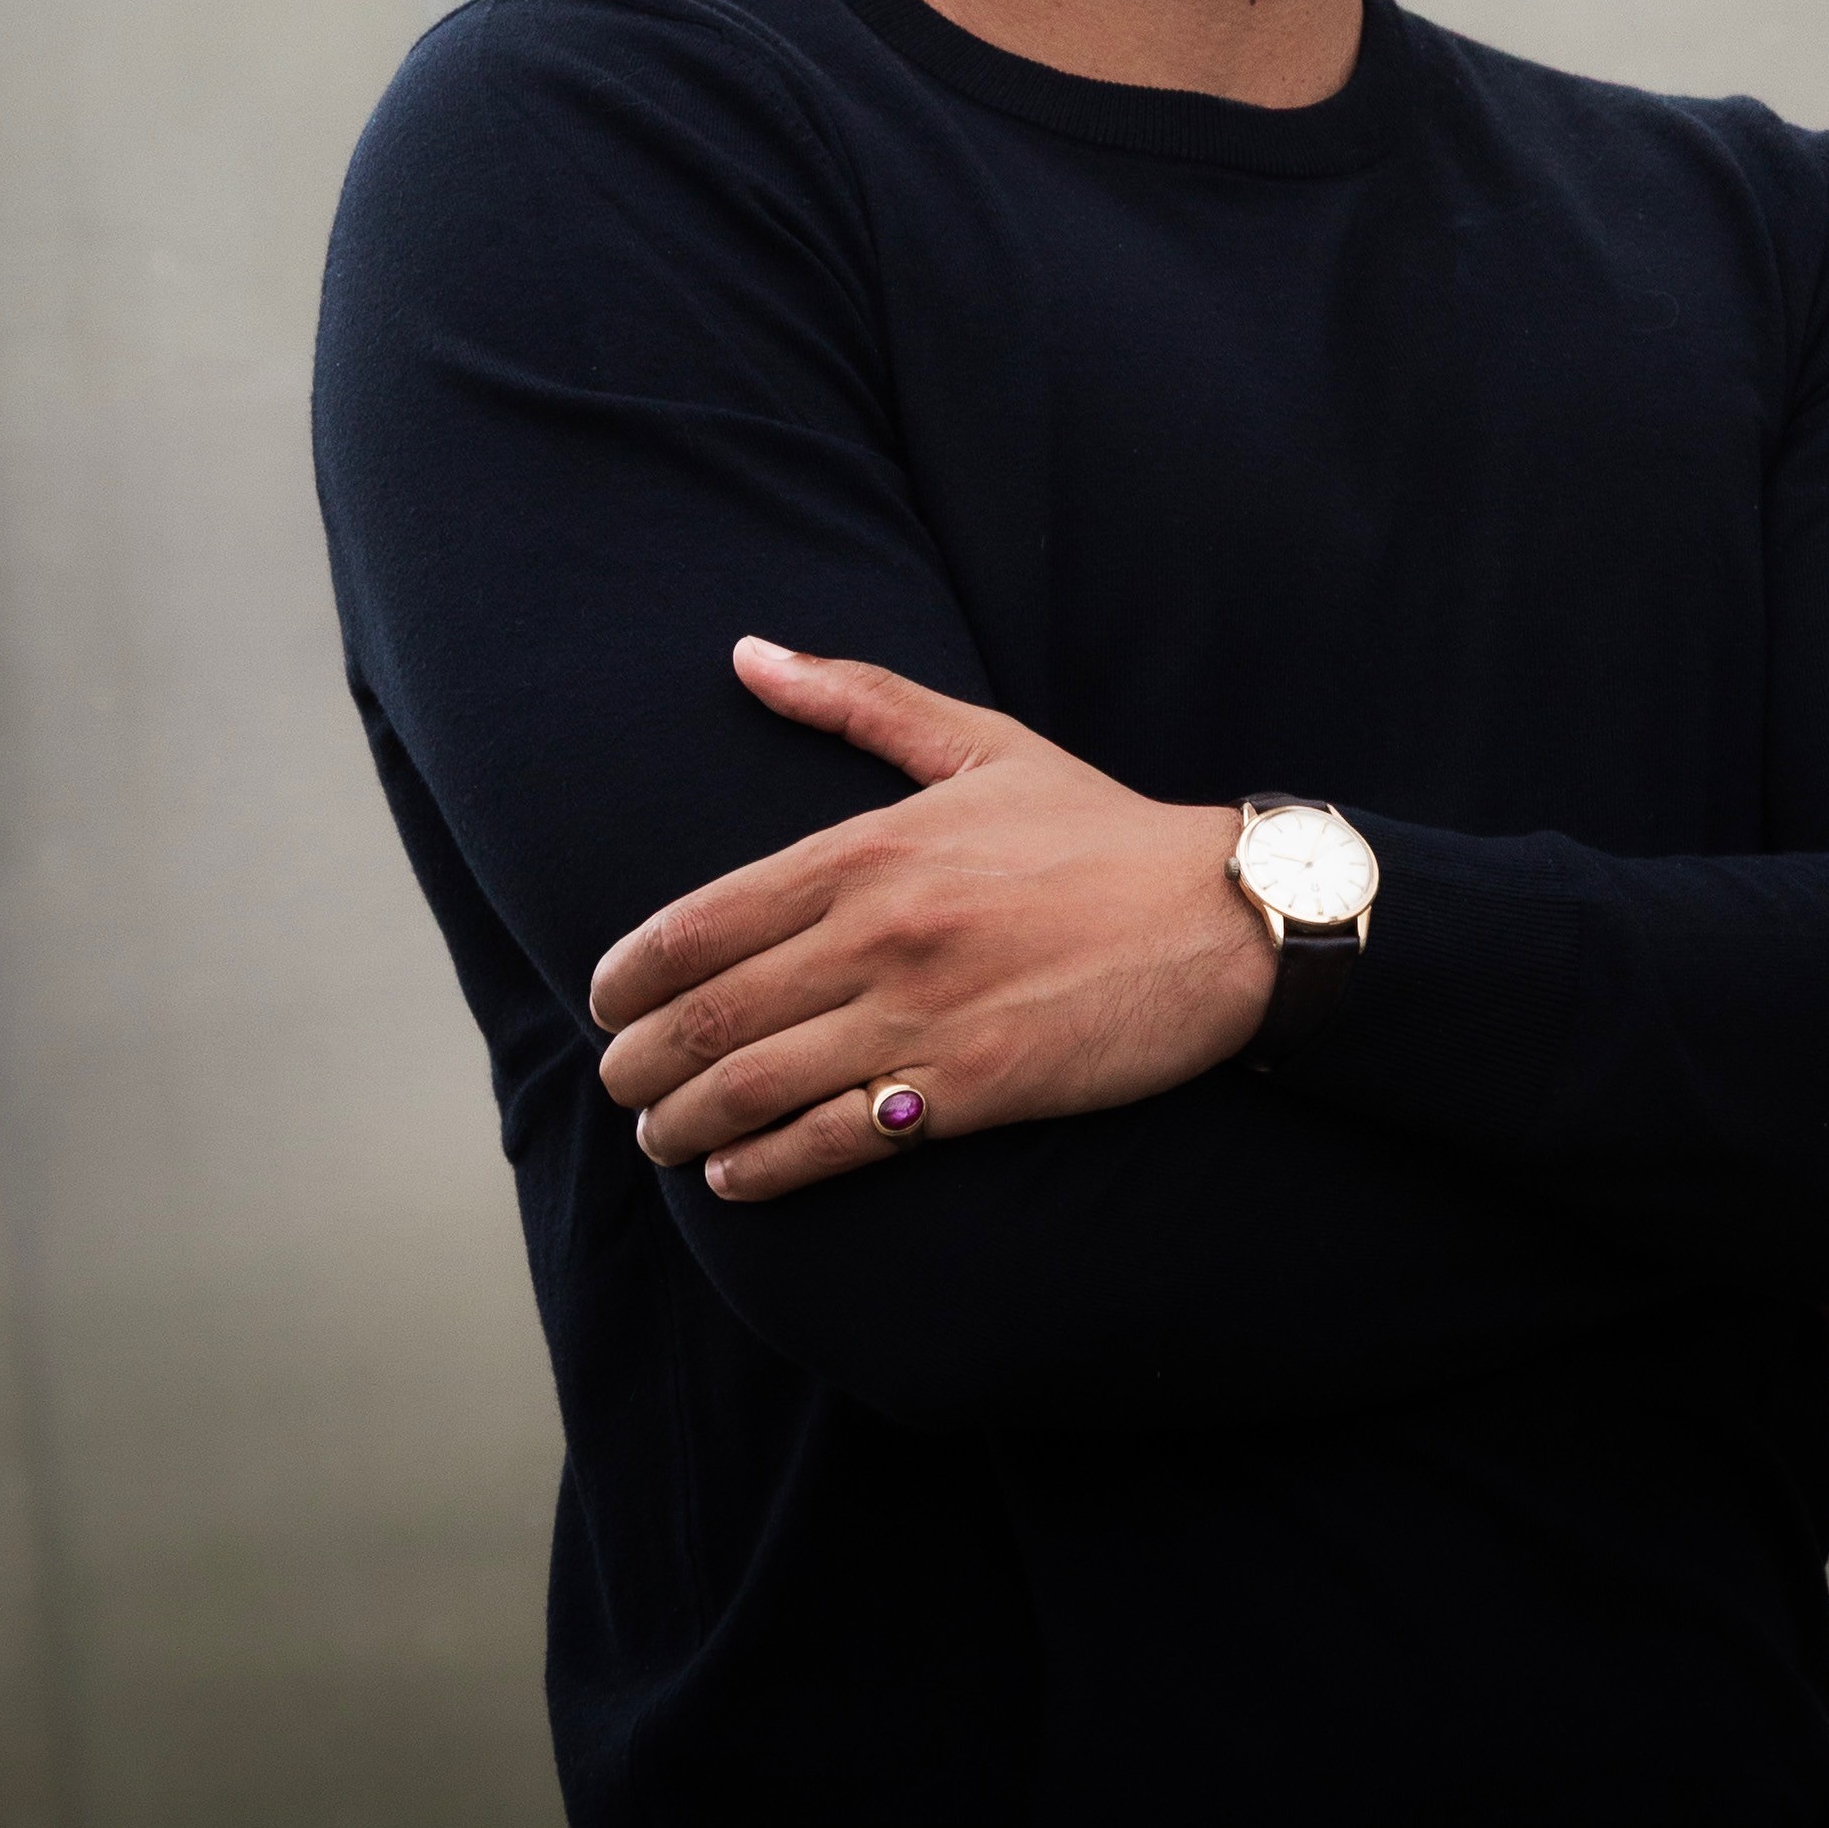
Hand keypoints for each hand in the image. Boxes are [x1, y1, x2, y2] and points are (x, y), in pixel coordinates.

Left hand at [589, 640, 1276, 1201]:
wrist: (1224, 917)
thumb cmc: (1099, 831)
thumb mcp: (980, 745)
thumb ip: (856, 698)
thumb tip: (747, 653)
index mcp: (872, 848)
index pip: (702, 919)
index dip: (629, 974)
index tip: (603, 1001)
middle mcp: (883, 932)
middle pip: (711, 1013)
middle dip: (638, 1061)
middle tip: (619, 1082)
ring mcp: (922, 1016)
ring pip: (755, 1085)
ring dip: (683, 1122)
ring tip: (662, 1135)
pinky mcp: (969, 1091)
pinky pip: (833, 1142)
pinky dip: (764, 1166)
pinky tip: (735, 1174)